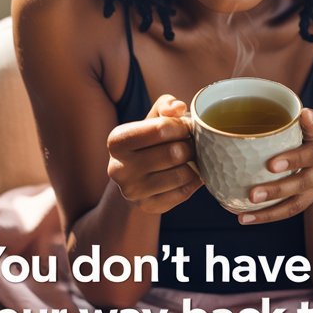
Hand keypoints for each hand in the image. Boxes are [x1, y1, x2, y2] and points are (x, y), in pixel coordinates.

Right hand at [106, 94, 202, 213]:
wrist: (134, 178)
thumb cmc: (147, 142)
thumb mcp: (152, 119)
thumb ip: (165, 106)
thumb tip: (179, 107)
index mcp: (117, 140)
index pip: (162, 129)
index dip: (182, 126)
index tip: (186, 127)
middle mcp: (119, 168)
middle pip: (174, 153)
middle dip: (191, 146)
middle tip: (192, 144)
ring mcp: (132, 191)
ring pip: (182, 174)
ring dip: (194, 165)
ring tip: (191, 159)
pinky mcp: (147, 207)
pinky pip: (184, 193)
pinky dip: (193, 182)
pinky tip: (189, 175)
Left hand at [239, 108, 312, 223]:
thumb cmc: (303, 140)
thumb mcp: (303, 125)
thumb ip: (282, 116)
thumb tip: (244, 98)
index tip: (304, 115)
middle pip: (309, 162)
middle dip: (290, 163)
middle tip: (268, 166)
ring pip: (298, 193)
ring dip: (274, 197)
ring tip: (251, 198)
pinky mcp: (309, 202)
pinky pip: (288, 211)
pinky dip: (265, 216)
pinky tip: (243, 217)